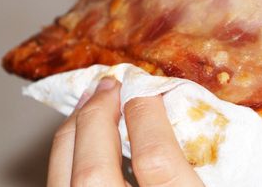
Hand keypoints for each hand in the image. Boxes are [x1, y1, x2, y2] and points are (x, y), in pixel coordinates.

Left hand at [47, 77, 203, 186]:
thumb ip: (200, 165)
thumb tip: (187, 112)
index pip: (154, 161)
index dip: (147, 116)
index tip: (146, 89)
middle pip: (94, 172)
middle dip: (97, 118)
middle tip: (110, 84)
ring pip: (64, 181)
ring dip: (73, 133)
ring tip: (87, 102)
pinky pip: (61, 185)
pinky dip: (66, 157)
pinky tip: (76, 140)